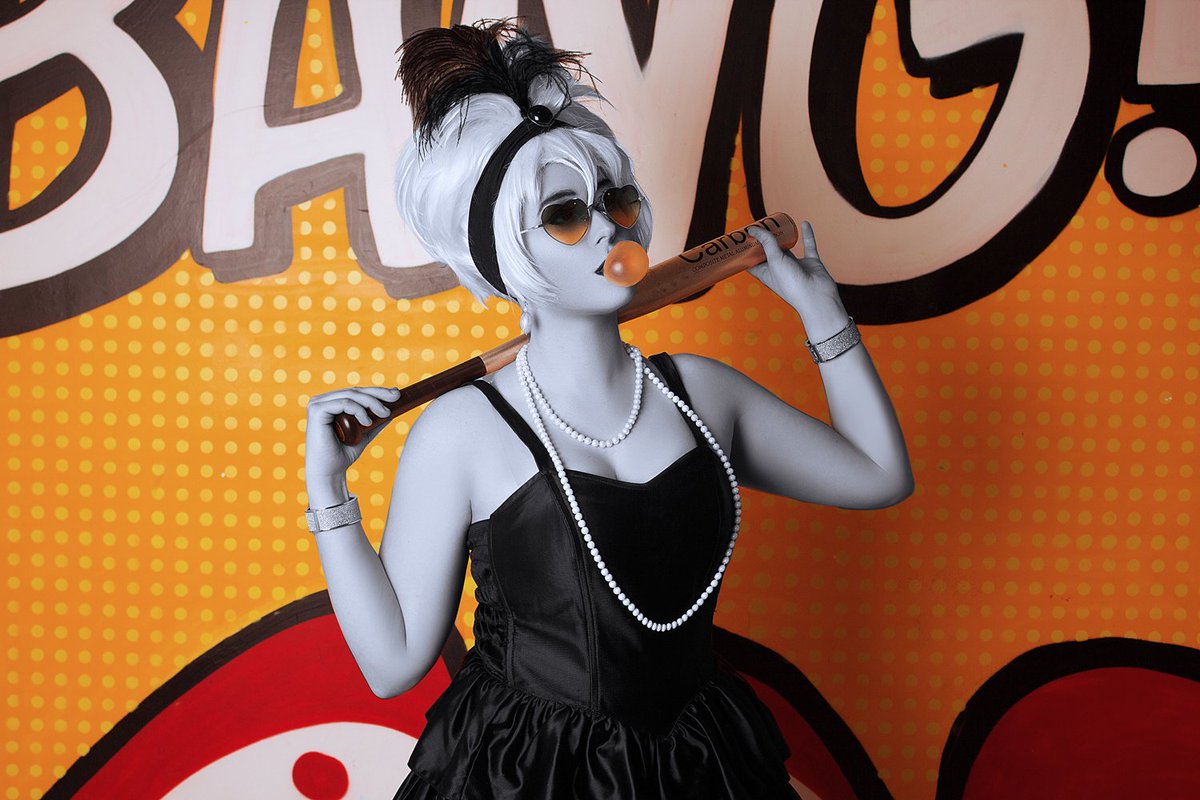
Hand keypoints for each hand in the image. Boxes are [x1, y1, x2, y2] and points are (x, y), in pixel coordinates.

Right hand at [305, 386, 398, 485]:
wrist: (329, 472)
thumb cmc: (343, 454)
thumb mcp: (364, 434)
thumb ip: (374, 422)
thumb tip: (391, 412)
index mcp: (330, 403)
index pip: (356, 392)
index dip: (377, 390)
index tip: (396, 394)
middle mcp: (321, 401)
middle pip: (355, 390)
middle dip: (378, 393)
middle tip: (396, 397)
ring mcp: (317, 404)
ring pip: (351, 395)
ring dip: (372, 402)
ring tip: (385, 414)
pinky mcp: (316, 411)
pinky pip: (344, 404)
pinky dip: (358, 410)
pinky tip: (367, 421)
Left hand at [748, 220, 848, 341]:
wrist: (817, 297)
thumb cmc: (791, 284)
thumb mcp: (774, 260)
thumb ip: (767, 243)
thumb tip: (753, 229)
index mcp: (765, 274)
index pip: (751, 262)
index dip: (745, 251)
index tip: (741, 238)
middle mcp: (779, 270)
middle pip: (768, 252)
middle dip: (764, 239)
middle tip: (759, 224)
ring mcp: (795, 266)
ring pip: (787, 248)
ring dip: (783, 237)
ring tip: (777, 223)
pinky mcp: (810, 263)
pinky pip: (808, 245)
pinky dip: (807, 235)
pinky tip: (804, 223)